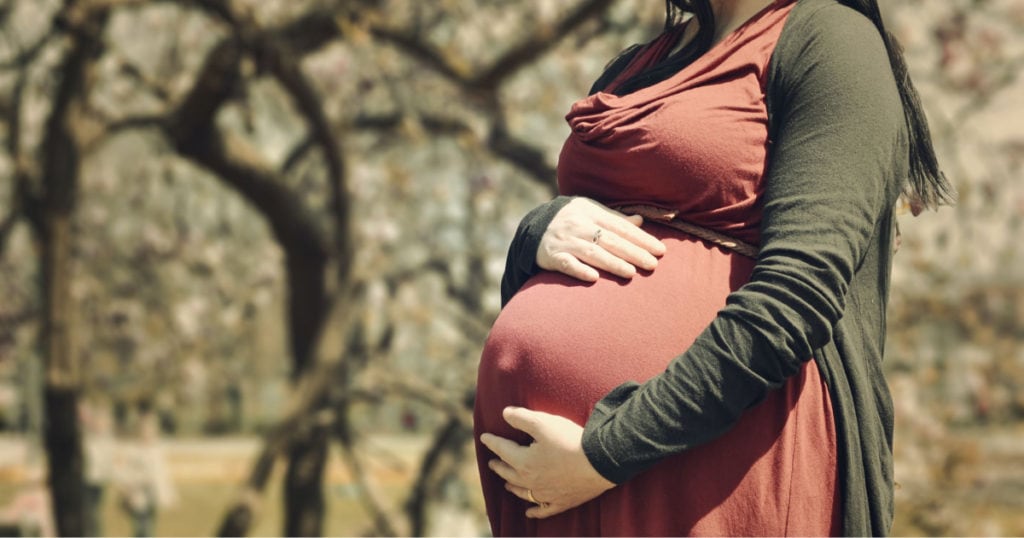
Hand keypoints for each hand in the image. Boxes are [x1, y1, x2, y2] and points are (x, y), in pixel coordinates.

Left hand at [480, 407, 614, 518]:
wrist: (600, 462)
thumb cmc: (570, 441)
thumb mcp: (543, 423)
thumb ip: (521, 418)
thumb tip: (504, 414)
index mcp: (523, 462)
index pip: (502, 450)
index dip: (492, 442)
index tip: (484, 437)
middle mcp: (531, 481)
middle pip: (509, 473)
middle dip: (499, 466)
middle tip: (492, 462)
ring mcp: (546, 494)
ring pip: (523, 492)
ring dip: (512, 486)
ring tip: (506, 483)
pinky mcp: (562, 502)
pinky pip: (543, 510)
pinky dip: (534, 511)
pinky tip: (529, 512)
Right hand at [538, 197, 665, 281]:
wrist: (533, 228)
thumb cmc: (570, 221)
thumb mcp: (590, 212)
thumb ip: (614, 218)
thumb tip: (640, 220)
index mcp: (590, 212)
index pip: (620, 226)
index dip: (641, 238)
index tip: (659, 250)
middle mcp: (578, 225)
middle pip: (609, 240)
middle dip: (632, 252)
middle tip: (652, 264)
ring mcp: (564, 241)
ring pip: (591, 253)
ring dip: (612, 263)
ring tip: (631, 273)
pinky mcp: (551, 256)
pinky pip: (566, 264)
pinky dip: (579, 270)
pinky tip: (594, 278)